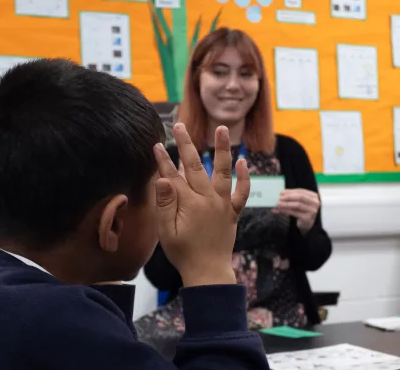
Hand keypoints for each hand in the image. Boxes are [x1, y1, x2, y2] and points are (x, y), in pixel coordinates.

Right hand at [154, 123, 249, 286]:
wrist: (209, 272)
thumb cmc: (184, 254)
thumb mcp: (167, 232)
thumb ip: (165, 205)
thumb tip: (162, 179)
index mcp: (189, 204)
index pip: (173, 176)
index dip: (163, 160)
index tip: (155, 144)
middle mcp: (208, 199)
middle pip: (195, 166)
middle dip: (186, 144)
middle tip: (179, 126)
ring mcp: (223, 204)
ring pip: (222, 171)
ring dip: (221, 149)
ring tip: (221, 128)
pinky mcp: (232, 212)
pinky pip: (242, 192)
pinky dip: (244, 177)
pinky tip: (243, 161)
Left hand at [275, 189, 319, 233]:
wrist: (306, 224)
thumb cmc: (302, 211)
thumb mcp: (298, 202)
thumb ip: (292, 197)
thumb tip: (281, 193)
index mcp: (314, 196)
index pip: (301, 191)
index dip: (290, 191)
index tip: (281, 192)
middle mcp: (315, 203)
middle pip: (300, 197)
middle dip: (288, 196)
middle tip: (279, 198)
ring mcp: (312, 211)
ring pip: (297, 204)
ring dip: (286, 203)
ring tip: (278, 204)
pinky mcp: (308, 218)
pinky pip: (295, 212)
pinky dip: (287, 210)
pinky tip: (281, 210)